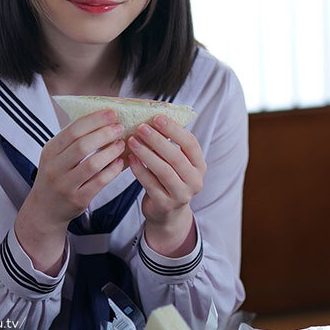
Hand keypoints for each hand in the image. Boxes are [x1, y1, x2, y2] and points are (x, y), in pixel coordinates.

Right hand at [15, 109, 125, 273]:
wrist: (44, 210)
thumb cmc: (56, 175)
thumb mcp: (56, 155)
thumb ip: (74, 140)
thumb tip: (104, 120)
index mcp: (50, 151)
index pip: (73, 130)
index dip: (94, 120)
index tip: (112, 113)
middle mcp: (55, 167)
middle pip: (82, 146)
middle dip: (104, 134)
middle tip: (120, 127)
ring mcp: (65, 185)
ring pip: (92, 164)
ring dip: (111, 152)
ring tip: (122, 144)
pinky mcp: (77, 199)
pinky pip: (99, 182)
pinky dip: (113, 170)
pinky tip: (121, 162)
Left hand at [127, 115, 206, 256]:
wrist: (167, 212)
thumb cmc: (169, 179)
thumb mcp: (175, 162)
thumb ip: (170, 144)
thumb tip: (153, 116)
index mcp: (199, 165)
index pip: (190, 143)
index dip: (174, 129)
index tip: (157, 117)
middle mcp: (195, 180)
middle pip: (176, 156)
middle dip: (157, 140)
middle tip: (141, 127)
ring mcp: (182, 194)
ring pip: (163, 170)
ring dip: (146, 153)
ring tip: (132, 140)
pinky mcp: (166, 204)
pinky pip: (150, 184)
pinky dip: (139, 170)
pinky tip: (130, 158)